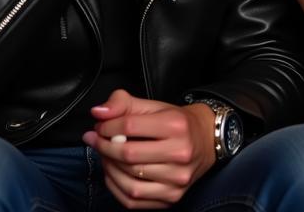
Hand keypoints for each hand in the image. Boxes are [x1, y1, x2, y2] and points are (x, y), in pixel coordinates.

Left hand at [83, 89, 215, 208]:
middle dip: (105, 147)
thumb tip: (98, 112)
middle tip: (96, 141)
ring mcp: (177, 179)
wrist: (207, 140)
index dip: (107, 127)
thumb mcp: (154, 106)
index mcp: (176, 125)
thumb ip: (124, 104)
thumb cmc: (177, 123)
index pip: (130, 126)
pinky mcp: (172, 197)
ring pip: (129, 180)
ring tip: (106, 156)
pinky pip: (133, 199)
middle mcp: (180, 152)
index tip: (99, 127)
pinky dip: (116, 188)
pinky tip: (114, 174)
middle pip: (128, 155)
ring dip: (109, 168)